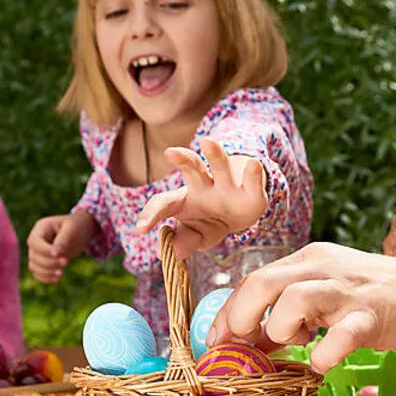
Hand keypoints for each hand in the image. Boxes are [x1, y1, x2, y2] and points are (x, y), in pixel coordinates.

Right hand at [27, 211, 96, 283]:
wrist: (81, 231)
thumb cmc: (77, 226)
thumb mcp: (72, 229)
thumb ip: (63, 240)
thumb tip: (55, 253)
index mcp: (41, 227)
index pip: (34, 242)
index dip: (44, 250)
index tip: (59, 255)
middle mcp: (36, 240)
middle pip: (33, 256)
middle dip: (49, 262)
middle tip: (66, 262)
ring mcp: (37, 251)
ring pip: (33, 266)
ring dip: (46, 272)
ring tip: (61, 273)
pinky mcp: (42, 261)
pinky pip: (37, 273)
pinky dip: (46, 278)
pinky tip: (57, 279)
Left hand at [136, 137, 266, 258]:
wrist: (240, 214)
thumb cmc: (209, 223)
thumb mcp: (196, 237)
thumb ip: (183, 243)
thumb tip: (168, 254)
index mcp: (183, 201)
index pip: (164, 203)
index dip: (151, 214)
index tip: (141, 229)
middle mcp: (203, 186)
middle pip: (191, 169)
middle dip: (182, 160)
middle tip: (170, 153)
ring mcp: (227, 184)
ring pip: (219, 165)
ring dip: (214, 154)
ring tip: (208, 142)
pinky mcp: (250, 189)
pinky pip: (251, 180)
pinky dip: (252, 174)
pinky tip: (253, 165)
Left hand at [209, 243, 395, 372]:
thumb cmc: (373, 297)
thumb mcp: (326, 297)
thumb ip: (287, 317)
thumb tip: (248, 344)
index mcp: (307, 260)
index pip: (252, 280)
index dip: (227, 313)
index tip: (215, 343)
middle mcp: (323, 268)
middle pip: (262, 282)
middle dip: (241, 317)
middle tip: (243, 345)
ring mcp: (348, 290)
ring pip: (295, 300)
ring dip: (281, 329)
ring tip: (296, 344)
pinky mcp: (373, 315)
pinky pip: (341, 335)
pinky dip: (324, 354)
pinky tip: (323, 362)